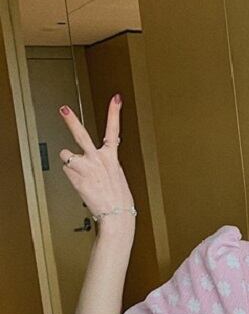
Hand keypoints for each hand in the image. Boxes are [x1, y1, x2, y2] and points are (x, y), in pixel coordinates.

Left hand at [58, 94, 133, 216]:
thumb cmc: (119, 199)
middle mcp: (98, 159)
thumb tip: (93, 160)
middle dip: (71, 121)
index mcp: (112, 158)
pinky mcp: (75, 176)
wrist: (116, 214)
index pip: (114, 131)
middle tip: (63, 109)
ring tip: (79, 173)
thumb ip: (105, 164)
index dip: (114, 113)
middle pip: (81, 135)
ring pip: (66, 155)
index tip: (116, 99)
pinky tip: (81, 183)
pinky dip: (71, 176)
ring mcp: (85, 167)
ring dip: (69, 163)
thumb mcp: (117, 176)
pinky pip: (66, 171)